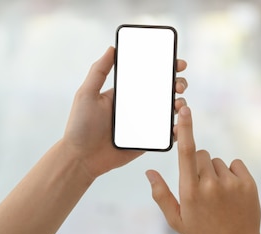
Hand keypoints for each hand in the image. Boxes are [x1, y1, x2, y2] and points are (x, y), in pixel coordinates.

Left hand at [61, 46, 188, 178]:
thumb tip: (112, 48)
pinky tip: (179, 124)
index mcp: (126, 93)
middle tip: (179, 85)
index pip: (150, 76)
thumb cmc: (80, 126)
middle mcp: (138, 106)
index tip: (177, 63)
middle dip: (178, 85)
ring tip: (179, 104)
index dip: (166, 68)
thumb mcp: (86, 93)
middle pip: (165, 91)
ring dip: (180, 104)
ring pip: (170, 110)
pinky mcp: (149, 140)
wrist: (81, 158)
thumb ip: (99, 71)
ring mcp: (145, 123)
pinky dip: (178, 128)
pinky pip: (168, 133)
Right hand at [146, 106, 260, 233]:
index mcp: (190, 192)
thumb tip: (149, 171)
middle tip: (203, 189)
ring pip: (218, 162)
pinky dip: (233, 174)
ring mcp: (231, 183)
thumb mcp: (177, 219)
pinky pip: (235, 164)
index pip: (186, 152)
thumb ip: (160, 194)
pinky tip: (232, 193)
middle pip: (202, 154)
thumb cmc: (203, 233)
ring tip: (219, 196)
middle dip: (200, 166)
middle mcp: (210, 185)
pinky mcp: (248, 183)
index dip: (186, 129)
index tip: (186, 110)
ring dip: (216, 172)